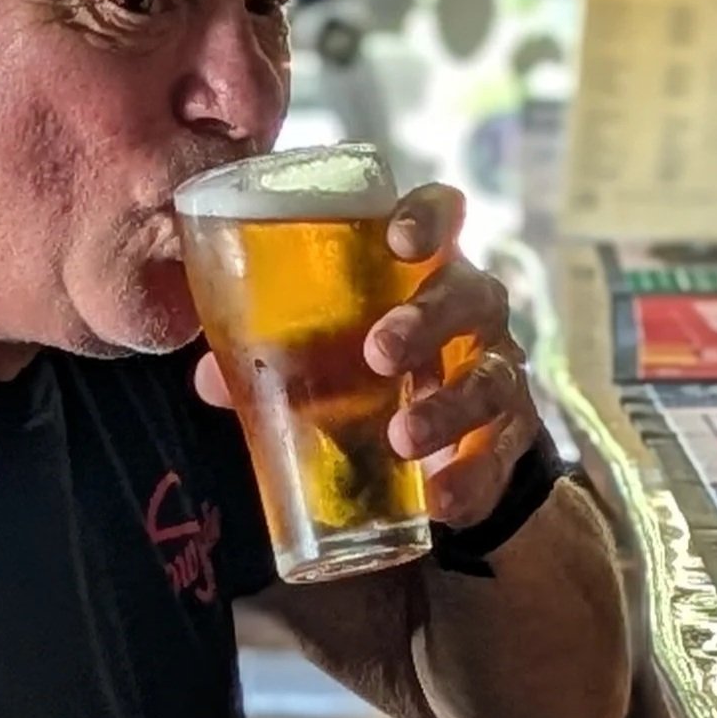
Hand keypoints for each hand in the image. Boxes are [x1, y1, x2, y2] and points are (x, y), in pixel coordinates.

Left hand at [191, 181, 545, 532]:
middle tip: (379, 353)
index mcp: (425, 269)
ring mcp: (497, 370)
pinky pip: (498, 455)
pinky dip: (471, 480)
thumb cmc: (375, 370)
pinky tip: (442, 502)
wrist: (445, 443)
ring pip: (490, 377)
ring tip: (404, 439)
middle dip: (427, 320)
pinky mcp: (508, 436)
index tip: (399, 240)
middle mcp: (472, 310)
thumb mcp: (328, 352)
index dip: (428, 217)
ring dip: (447, 407)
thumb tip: (209, 378)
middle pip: (469, 295)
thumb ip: (277, 353)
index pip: (442, 215)